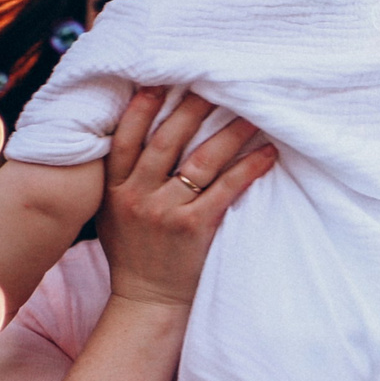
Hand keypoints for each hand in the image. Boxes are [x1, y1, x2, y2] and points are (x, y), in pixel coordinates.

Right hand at [97, 88, 275, 311]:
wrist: (146, 302)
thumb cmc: (133, 251)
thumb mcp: (112, 211)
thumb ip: (121, 174)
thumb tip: (139, 126)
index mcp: (115, 188)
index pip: (126, 138)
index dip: (142, 106)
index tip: (162, 78)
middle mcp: (138, 197)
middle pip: (166, 140)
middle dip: (192, 107)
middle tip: (217, 82)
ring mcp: (166, 213)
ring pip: (201, 161)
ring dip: (230, 132)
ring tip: (253, 112)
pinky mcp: (194, 230)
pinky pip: (226, 190)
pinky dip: (249, 169)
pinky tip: (268, 154)